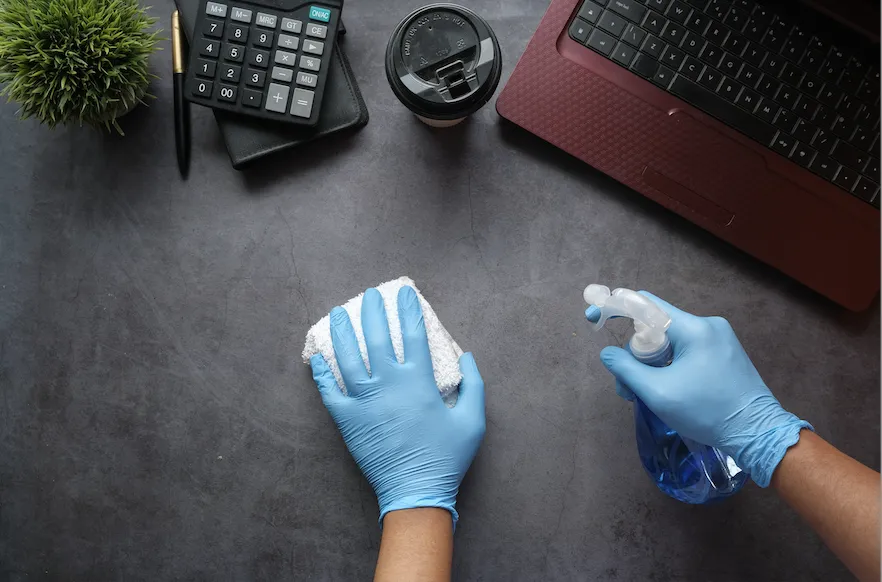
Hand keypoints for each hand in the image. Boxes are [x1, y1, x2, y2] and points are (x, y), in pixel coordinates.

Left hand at [310, 286, 485, 524]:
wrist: (416, 492)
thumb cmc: (447, 457)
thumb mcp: (473, 421)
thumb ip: (474, 385)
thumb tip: (467, 357)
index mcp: (419, 382)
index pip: (414, 334)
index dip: (409, 309)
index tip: (404, 292)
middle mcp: (389, 384)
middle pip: (377, 337)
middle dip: (372, 311)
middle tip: (369, 295)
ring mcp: (364, 401)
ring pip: (348, 357)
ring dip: (342, 332)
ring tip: (338, 313)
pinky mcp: (347, 420)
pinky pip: (329, 392)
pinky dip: (321, 373)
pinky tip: (317, 356)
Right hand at [587, 292, 811, 486]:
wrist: (758, 433)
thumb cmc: (707, 413)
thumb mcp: (658, 393)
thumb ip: (627, 369)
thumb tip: (607, 353)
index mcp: (693, 329)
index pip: (645, 304)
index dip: (614, 306)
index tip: (593, 317)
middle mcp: (708, 325)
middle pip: (656, 327)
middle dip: (634, 353)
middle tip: (626, 387)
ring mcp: (719, 338)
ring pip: (670, 341)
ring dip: (651, 363)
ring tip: (644, 394)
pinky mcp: (725, 353)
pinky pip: (686, 350)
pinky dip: (669, 366)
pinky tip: (665, 389)